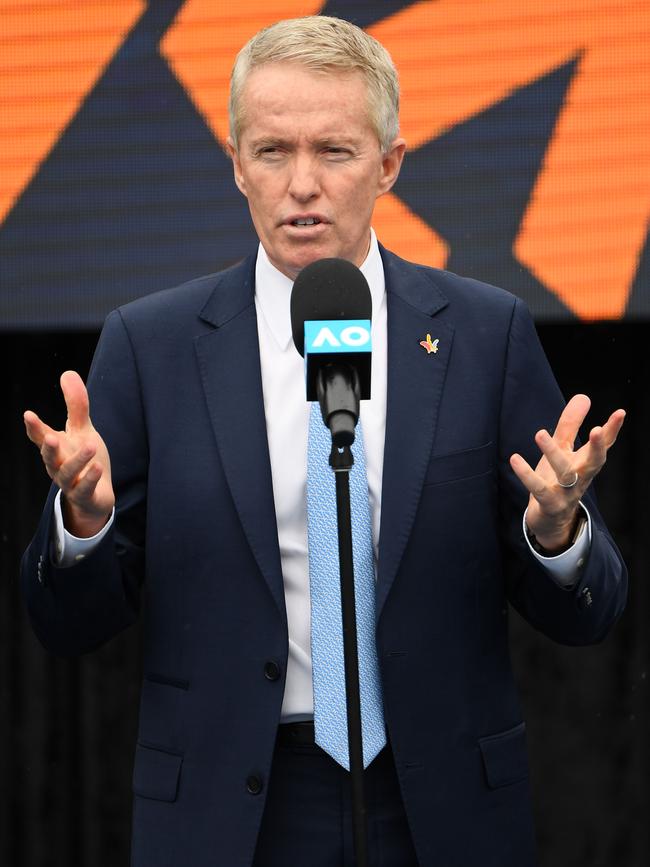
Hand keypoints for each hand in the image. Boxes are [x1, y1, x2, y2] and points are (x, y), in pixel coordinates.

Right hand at [24, 370, 114, 537]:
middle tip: (51, 436)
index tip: (28, 414)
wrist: (95, 495)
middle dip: (49, 447)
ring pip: (68, 473)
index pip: (40, 437)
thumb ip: (76, 405)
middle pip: (49, 457)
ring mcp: (70, 483)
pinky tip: (98, 468)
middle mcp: (57, 466)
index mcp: (55, 449)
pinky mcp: (85, 496)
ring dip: (78, 460)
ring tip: (91, 445)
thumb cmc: (85, 459)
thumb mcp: (82, 430)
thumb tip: (67, 372)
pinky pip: (85, 489)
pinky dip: (90, 479)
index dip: (34, 427)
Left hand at [509, 394, 624, 552]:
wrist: (551, 520)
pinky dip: (527, 475)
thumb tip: (583, 396)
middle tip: (597, 429)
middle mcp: (580, 477)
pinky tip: (516, 459)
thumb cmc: (558, 480)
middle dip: (597, 447)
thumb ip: (571, 424)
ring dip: (553, 453)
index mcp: (586, 463)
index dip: (612, 430)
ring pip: (564, 473)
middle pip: (593, 462)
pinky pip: (539, 489)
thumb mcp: (563, 450)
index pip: (603, 446)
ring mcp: (566, 493)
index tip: (620, 413)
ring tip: (540, 433)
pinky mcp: (549, 504)